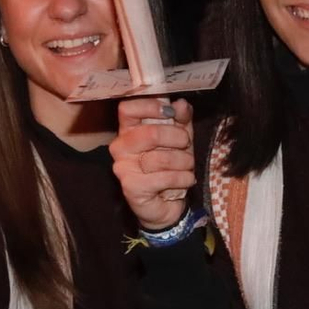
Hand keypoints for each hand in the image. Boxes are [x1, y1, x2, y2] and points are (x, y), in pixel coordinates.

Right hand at [110, 97, 195, 229]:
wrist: (166, 204)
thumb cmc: (170, 166)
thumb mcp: (180, 138)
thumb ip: (181, 119)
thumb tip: (181, 104)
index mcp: (128, 130)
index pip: (128, 109)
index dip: (150, 107)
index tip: (170, 113)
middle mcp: (120, 147)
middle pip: (150, 133)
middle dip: (177, 138)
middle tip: (186, 145)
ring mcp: (123, 168)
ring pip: (161, 158)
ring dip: (184, 162)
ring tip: (187, 167)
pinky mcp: (131, 187)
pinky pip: (164, 178)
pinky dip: (183, 178)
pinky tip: (186, 180)